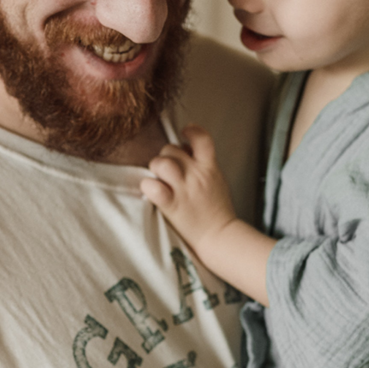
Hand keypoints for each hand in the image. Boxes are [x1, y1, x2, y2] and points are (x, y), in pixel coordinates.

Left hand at [140, 125, 238, 253]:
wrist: (221, 237)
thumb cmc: (218, 210)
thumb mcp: (217, 180)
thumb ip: (204, 164)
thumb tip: (187, 150)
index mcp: (210, 167)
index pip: (202, 138)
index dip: (191, 130)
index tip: (184, 133)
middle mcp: (197, 175)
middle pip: (171, 149)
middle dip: (165, 155)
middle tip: (166, 169)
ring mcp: (184, 190)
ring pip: (161, 163)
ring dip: (155, 168)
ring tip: (158, 178)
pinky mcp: (172, 206)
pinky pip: (153, 187)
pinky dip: (148, 187)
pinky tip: (151, 191)